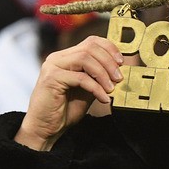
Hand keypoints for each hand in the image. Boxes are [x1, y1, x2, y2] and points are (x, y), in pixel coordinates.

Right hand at [15, 36, 123, 150]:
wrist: (47, 127)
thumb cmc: (67, 108)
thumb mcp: (89, 88)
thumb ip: (100, 75)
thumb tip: (121, 68)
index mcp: (67, 56)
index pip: (92, 41)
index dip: (110, 49)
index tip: (121, 63)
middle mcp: (58, 58)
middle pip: (90, 47)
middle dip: (109, 62)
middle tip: (119, 78)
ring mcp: (52, 66)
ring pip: (85, 59)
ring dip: (103, 74)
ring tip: (111, 89)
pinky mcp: (51, 79)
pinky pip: (80, 78)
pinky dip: (96, 88)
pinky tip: (103, 98)